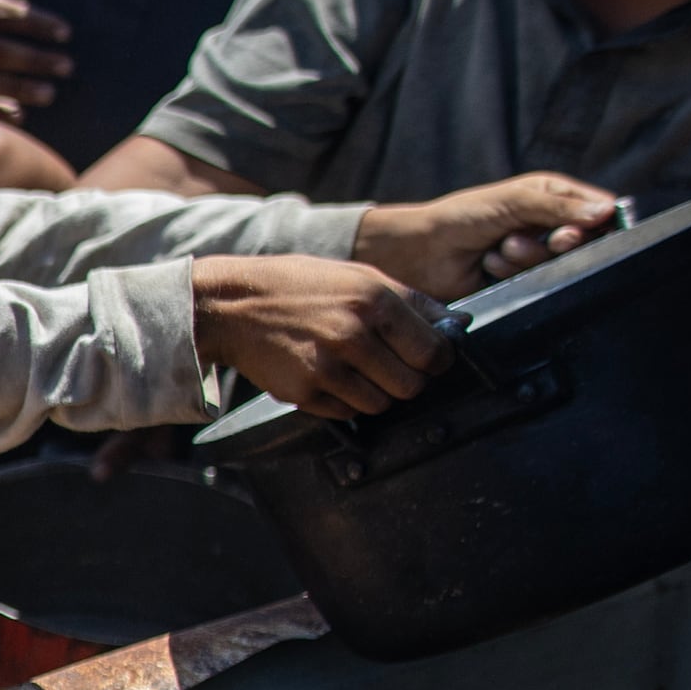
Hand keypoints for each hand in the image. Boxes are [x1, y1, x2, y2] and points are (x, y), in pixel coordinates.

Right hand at [189, 253, 449, 417]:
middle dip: (408, 380)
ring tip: (357, 372)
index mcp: (374, 302)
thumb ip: (410, 301)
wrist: (232, 305)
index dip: (437, 359)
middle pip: (411, 385)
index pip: (433, 351)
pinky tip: (330, 377)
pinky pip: (346, 412)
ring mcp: (327, 368)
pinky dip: (345, 402)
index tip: (427, 359)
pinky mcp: (304, 393)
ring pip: (381, 404)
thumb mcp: (359, 276)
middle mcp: (353, 336)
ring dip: (377, 393)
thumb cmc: (299, 286)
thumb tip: (457, 325)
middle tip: (392, 367)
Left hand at [353, 170, 617, 294]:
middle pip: (585, 241)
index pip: (599, 210)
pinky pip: (537, 283)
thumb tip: (607, 212)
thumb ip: (560, 207)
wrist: (423, 251)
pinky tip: (489, 265)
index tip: (577, 232)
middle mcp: (549, 225)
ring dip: (527, 257)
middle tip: (539, 240)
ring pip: (559, 265)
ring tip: (499, 248)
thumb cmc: (464, 215)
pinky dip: (513, 273)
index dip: (598, 223)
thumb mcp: (515, 202)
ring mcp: (536, 255)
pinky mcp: (522, 281)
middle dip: (559, 242)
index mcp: (553, 196)